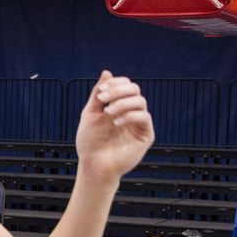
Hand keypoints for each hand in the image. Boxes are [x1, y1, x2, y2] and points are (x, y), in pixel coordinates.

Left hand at [75, 72, 153, 186]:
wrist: (93, 164)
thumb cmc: (90, 142)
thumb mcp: (91, 113)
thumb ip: (99, 94)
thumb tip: (107, 72)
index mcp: (119, 105)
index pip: (125, 85)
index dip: (115, 84)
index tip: (101, 93)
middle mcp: (131, 112)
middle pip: (134, 89)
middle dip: (118, 90)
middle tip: (103, 100)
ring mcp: (139, 123)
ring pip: (140, 101)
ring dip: (122, 102)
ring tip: (108, 113)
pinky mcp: (145, 135)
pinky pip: (144, 117)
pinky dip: (130, 115)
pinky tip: (116, 122)